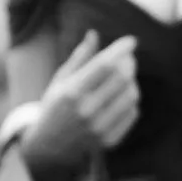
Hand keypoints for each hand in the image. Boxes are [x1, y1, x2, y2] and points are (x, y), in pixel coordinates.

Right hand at [20, 32, 140, 177]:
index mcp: (71, 92)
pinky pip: (133, 113)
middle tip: (128, 58)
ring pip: (131, 95)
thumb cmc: (55, 106)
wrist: (48, 146)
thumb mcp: (61, 80)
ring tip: (124, 79)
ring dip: (132, 82)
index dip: (121, 49)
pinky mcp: (109, 140)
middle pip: (122, 78)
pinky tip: (121, 98)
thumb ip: (79, 57)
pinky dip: (131, 101)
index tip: (131, 41)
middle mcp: (86, 111)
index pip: (104, 65)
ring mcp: (98, 128)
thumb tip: (94, 34)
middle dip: (129, 63)